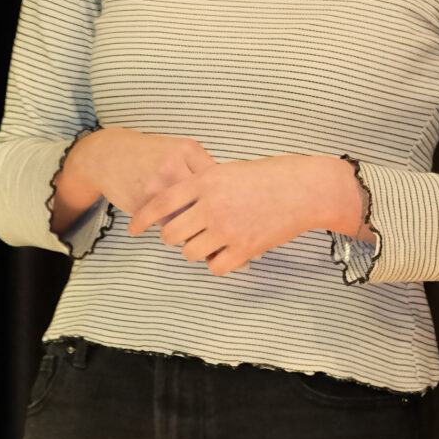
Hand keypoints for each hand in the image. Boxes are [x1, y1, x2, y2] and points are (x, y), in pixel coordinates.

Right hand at [52, 125, 212, 232]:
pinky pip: (167, 223)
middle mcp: (175, 165)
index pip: (219, 182)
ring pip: (187, 216)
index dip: (223, 198)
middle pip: (206, 202)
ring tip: (190, 223)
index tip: (224, 207)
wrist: (106, 154)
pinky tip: (166, 218)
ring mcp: (158, 185)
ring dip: (191, 224)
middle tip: (212, 224)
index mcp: (189, 150)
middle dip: (210, 216)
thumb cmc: (149, 155)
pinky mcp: (143, 203)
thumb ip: (201, 167)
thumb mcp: (177, 149)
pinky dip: (170, 224)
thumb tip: (229, 198)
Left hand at [126, 153, 363, 273]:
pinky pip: (215, 267)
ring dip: (196, 250)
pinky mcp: (244, 248)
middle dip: (172, 237)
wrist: (304, 189)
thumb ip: (202, 185)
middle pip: (170, 234)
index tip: (133, 229)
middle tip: (183, 234)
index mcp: (205, 181)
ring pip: (190, 253)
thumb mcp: (229, 170)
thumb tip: (179, 202)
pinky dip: (217, 263)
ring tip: (210, 242)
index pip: (159, 202)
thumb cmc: (269, 176)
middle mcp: (211, 206)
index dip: (142, 218)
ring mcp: (227, 228)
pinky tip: (226, 252)